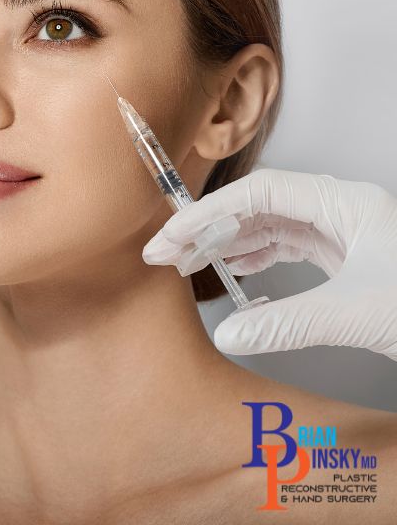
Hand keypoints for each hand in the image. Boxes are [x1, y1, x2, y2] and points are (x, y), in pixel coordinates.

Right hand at [141, 167, 396, 360]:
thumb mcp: (360, 315)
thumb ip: (289, 323)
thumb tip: (228, 334)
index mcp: (348, 204)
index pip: (261, 193)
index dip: (209, 211)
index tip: (173, 235)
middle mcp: (344, 211)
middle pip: (260, 206)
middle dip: (209, 227)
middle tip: (166, 252)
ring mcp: (346, 234)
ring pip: (272, 227)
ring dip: (228, 243)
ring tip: (189, 263)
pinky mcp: (348, 259)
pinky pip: (289, 248)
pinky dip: (255, 259)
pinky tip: (233, 273)